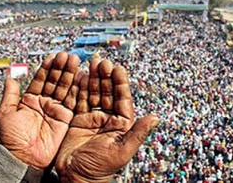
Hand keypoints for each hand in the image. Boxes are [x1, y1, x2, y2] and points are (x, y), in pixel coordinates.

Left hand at [0, 52, 83, 169]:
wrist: (25, 158)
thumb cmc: (12, 139)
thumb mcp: (6, 114)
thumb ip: (10, 95)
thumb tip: (9, 77)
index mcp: (30, 100)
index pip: (41, 79)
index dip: (47, 68)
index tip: (53, 56)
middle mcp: (45, 103)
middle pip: (55, 81)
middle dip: (61, 68)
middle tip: (67, 56)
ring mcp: (56, 110)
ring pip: (65, 88)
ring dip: (71, 75)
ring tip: (75, 61)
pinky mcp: (66, 118)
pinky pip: (73, 101)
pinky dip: (78, 90)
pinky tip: (82, 78)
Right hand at [55, 59, 159, 181]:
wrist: (76, 178)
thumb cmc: (100, 168)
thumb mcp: (122, 151)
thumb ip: (138, 133)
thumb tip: (157, 117)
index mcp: (122, 124)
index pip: (123, 99)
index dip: (121, 83)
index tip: (118, 68)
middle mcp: (108, 118)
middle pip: (108, 92)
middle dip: (105, 76)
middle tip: (102, 61)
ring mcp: (93, 118)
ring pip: (94, 93)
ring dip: (93, 78)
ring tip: (92, 63)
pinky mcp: (78, 119)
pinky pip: (79, 100)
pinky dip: (79, 88)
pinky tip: (79, 75)